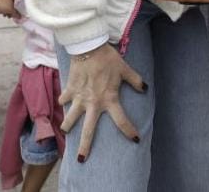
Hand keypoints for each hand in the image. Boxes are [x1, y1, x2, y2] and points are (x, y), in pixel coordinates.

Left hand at [0, 0, 18, 18]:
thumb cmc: (0, 5)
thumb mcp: (10, 11)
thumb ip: (16, 14)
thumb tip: (19, 16)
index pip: (18, 3)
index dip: (17, 10)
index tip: (15, 15)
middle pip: (12, 4)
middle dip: (11, 10)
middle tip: (10, 15)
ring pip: (7, 3)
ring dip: (7, 9)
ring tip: (5, 15)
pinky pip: (2, 2)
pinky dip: (3, 7)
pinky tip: (1, 11)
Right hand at [60, 43, 145, 161]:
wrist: (89, 47)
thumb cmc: (108, 58)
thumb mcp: (124, 69)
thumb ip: (135, 80)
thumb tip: (145, 88)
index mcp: (109, 99)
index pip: (121, 120)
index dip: (129, 130)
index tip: (135, 139)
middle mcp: (93, 103)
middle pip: (88, 131)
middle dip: (85, 147)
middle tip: (81, 160)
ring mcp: (79, 98)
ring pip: (70, 119)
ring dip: (67, 126)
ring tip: (66, 132)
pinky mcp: (69, 90)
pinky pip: (64, 100)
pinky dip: (63, 102)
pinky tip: (63, 103)